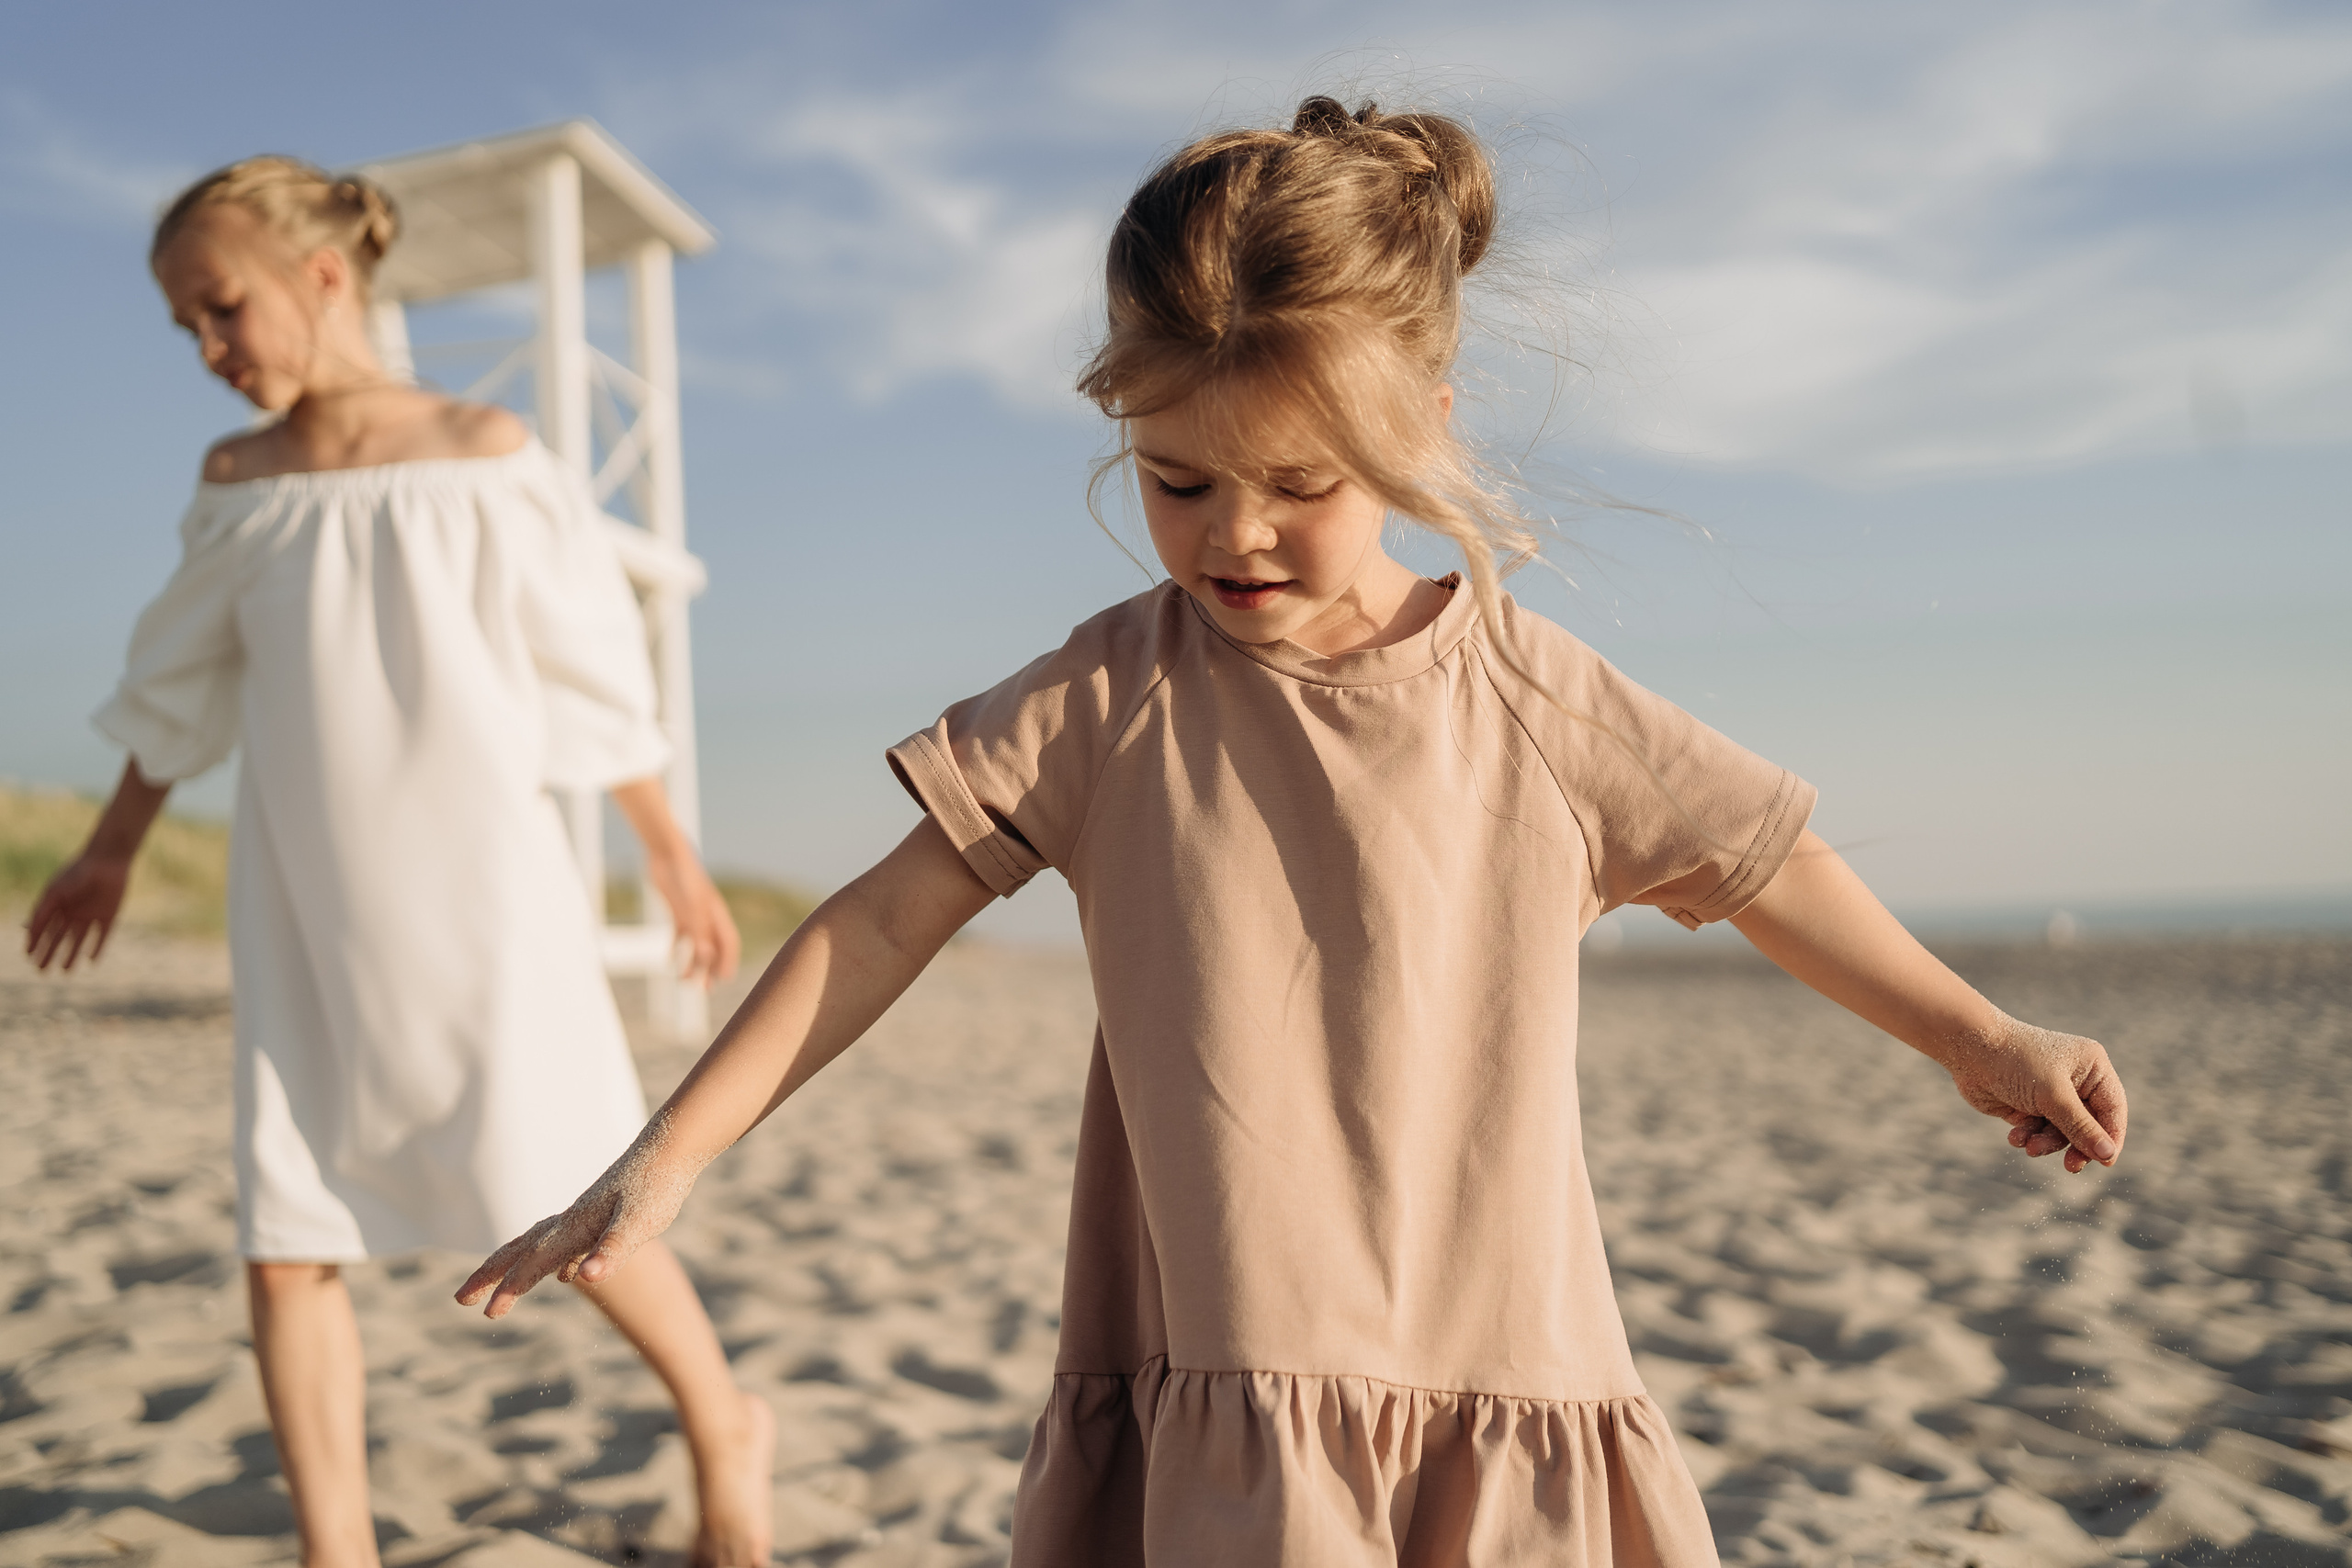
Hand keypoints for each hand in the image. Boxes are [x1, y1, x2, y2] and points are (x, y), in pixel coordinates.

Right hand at [25, 853, 132, 970]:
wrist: (108, 860)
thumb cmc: (78, 872)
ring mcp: (91, 914)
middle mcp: (73, 911)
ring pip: (79, 940)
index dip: (36, 942)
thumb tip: (28, 929)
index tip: (28, 956)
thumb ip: (43, 909)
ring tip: (64, 971)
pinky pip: (102, 936)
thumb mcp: (55, 891)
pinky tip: (90, 961)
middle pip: (59, 938)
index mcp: (58, 904)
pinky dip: (97, 948)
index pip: (44, 928)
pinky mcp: (110, 915)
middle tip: (41, 971)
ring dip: (71, 955)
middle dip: (49, 954)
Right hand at [455, 1135, 696, 1316]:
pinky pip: (562, 1241)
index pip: (535, 1262)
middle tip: (459, 1300)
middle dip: (489, 1275)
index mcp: (576, 1226)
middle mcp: (572, 1220)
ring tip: (492, 1285)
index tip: (488, 1314)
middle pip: (520, 1249)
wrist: (672, 1148)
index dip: (511, 1288)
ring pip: (536, 1243)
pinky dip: (549, 1258)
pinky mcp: (598, 1215)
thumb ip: (612, 1250)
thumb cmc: (657, 1184)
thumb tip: (584, 1279)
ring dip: (511, 1265)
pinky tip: (562, 1272)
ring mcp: (583, 1217)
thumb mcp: (640, 1222)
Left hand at [645, 845, 739, 986]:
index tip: (724, 980)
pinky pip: (678, 935)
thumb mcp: (692, 906)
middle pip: (713, 947)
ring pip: (696, 945)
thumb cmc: (684, 876)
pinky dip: (674, 950)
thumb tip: (705, 958)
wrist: (667, 853)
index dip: (728, 961)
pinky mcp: (677, 911)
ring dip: (692, 963)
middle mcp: (708, 916)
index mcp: (718, 914)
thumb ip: (699, 931)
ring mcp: (692, 914)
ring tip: (683, 981)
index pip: (729, 942)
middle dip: (710, 969)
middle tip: (704, 990)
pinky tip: (668, 963)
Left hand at [1940, 1017, 2127, 1173]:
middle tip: (2071, 1167)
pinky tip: (2014, 1137)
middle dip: (2076, 1145)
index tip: (2106, 1163)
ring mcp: (2050, 1094)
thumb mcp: (2053, 1096)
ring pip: (2062, 1132)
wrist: (1968, 1049)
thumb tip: (2108, 1156)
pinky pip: (2038, 1130)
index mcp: (2092, 1067)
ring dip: (2046, 1142)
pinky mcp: (2028, 1105)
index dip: (2111, 1137)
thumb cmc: (2016, 1062)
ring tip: (2028, 1146)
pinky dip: (2028, 1136)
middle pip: (2088, 1125)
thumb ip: (2081, 1127)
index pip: (2112, 1108)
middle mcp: (2075, 1080)